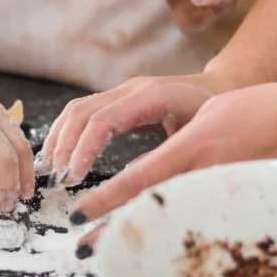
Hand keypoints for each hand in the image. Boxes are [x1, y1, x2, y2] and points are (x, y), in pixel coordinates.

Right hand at [37, 71, 236, 185]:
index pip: (103, 120)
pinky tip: (60, 158)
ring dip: (59, 140)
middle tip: (57, 180)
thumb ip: (167, 160)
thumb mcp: (198, 141)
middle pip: (82, 112)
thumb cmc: (217, 118)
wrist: (225, 89)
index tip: (73, 179)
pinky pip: (82, 112)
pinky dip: (66, 134)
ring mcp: (123, 91)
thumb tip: (136, 188)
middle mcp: (132, 88)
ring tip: (51, 171)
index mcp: (152, 96)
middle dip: (64, 147)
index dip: (82, 150)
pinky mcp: (118, 100)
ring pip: (76, 110)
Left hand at [71, 81, 276, 243]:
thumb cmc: (267, 111)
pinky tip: (159, 248)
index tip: (79, 214)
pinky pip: (201, 225)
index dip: (106, 199)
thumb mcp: (212, 117)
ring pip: (173, 222)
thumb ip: (177, 144)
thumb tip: (147, 170)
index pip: (140, 177)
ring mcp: (227, 194)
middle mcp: (208, 174)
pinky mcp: (242, 208)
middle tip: (83, 248)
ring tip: (110, 254)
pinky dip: (175, 237)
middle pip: (150, 210)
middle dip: (114, 230)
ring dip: (140, 237)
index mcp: (196, 146)